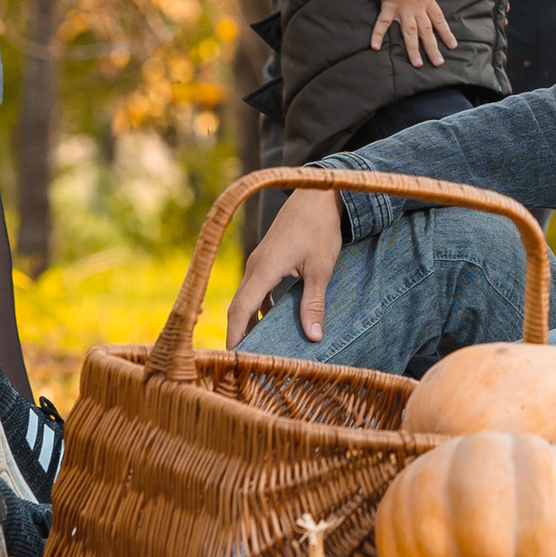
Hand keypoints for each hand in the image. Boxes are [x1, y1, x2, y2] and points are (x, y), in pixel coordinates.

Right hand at [226, 185, 345, 345]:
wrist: (316, 194)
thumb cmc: (320, 228)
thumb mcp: (321, 268)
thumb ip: (314, 302)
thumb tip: (314, 336)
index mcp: (264, 269)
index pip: (241, 310)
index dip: (235, 336)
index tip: (234, 359)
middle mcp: (255, 266)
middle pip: (239, 307)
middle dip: (240, 334)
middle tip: (246, 362)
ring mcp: (259, 261)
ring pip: (246, 297)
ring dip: (249, 320)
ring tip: (259, 345)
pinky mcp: (266, 258)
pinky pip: (255, 287)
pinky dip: (259, 306)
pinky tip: (272, 318)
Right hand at [372, 0, 464, 65]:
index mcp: (427, 0)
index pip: (439, 20)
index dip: (446, 33)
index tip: (452, 46)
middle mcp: (416, 9)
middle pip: (426, 31)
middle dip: (432, 48)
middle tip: (438, 63)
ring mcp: (402, 10)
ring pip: (409, 33)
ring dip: (413, 49)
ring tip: (417, 64)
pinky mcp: (388, 7)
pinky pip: (382, 23)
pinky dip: (377, 34)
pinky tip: (374, 47)